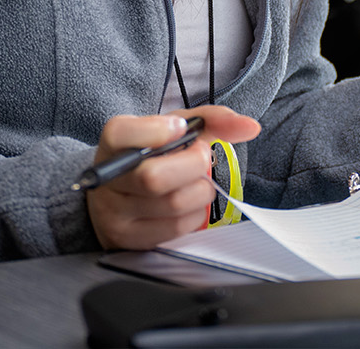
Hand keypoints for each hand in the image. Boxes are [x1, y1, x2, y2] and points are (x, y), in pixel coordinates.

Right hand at [86, 104, 259, 250]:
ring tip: (197, 181)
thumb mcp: (175, 128)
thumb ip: (211, 120)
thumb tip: (251, 127)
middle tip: (201, 158)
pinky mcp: (129, 239)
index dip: (157, 131)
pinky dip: (194, 213)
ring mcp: (114, 212)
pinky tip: (190, 202)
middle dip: (193, 166)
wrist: (120, 191)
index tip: (181, 128)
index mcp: (114, 141)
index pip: (122, 134)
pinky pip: (174, 228)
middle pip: (153, 178)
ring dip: (200, 191)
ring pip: (171, 205)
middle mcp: (108, 177)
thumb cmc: (153, 154)